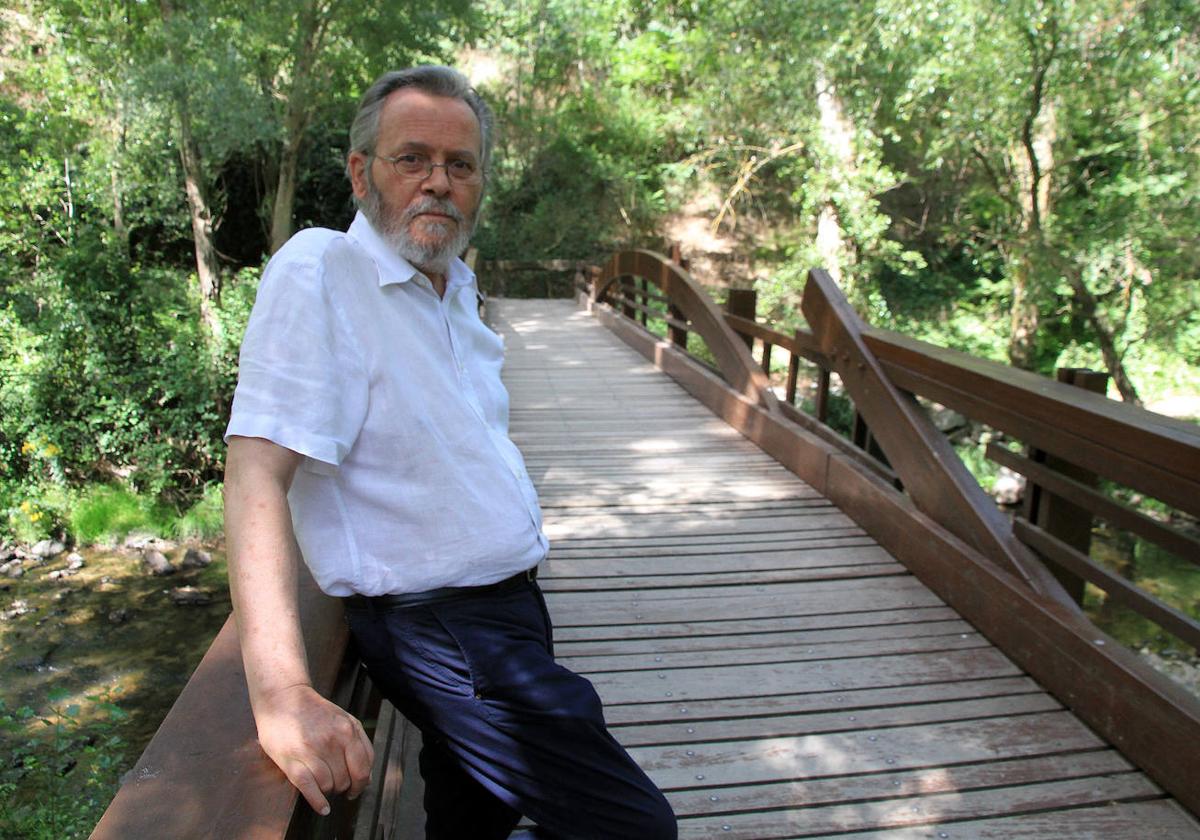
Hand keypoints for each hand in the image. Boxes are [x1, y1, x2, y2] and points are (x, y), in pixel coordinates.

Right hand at [253, 683, 373, 815]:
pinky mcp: (292, 759)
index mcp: (348, 729)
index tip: (355, 789)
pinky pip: (310, 788)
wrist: (283, 697)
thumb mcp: (344, 720)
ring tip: (323, 786)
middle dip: (343, 787)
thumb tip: (367, 778)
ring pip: (329, 785)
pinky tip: (323, 808)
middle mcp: (332, 740)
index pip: (364, 767)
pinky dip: (318, 802)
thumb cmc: (315, 711)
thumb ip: (359, 744)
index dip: (361, 783)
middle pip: (346, 779)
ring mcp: (312, 750)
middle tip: (336, 786)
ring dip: (328, 791)